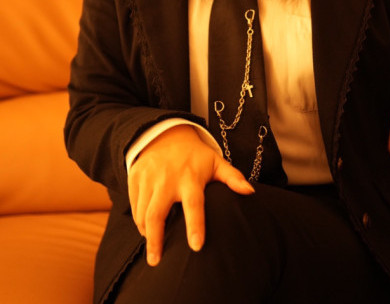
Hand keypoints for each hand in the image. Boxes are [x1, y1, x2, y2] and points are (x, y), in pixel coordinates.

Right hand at [127, 124, 253, 265]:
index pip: (194, 204)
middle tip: (156, 262)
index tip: (196, 246)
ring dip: (146, 233)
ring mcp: (148, 178)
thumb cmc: (195, 155)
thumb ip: (232, 177)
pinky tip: (145, 228)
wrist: (166, 133)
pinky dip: (138, 220)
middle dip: (155, 240)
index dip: (195, 225)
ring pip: (142, 213)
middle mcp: (167, 179)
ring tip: (153, 248)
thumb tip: (250, 191)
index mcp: (190, 177)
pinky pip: (134, 205)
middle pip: (157, 214)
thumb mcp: (215, 162)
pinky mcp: (135, 177)